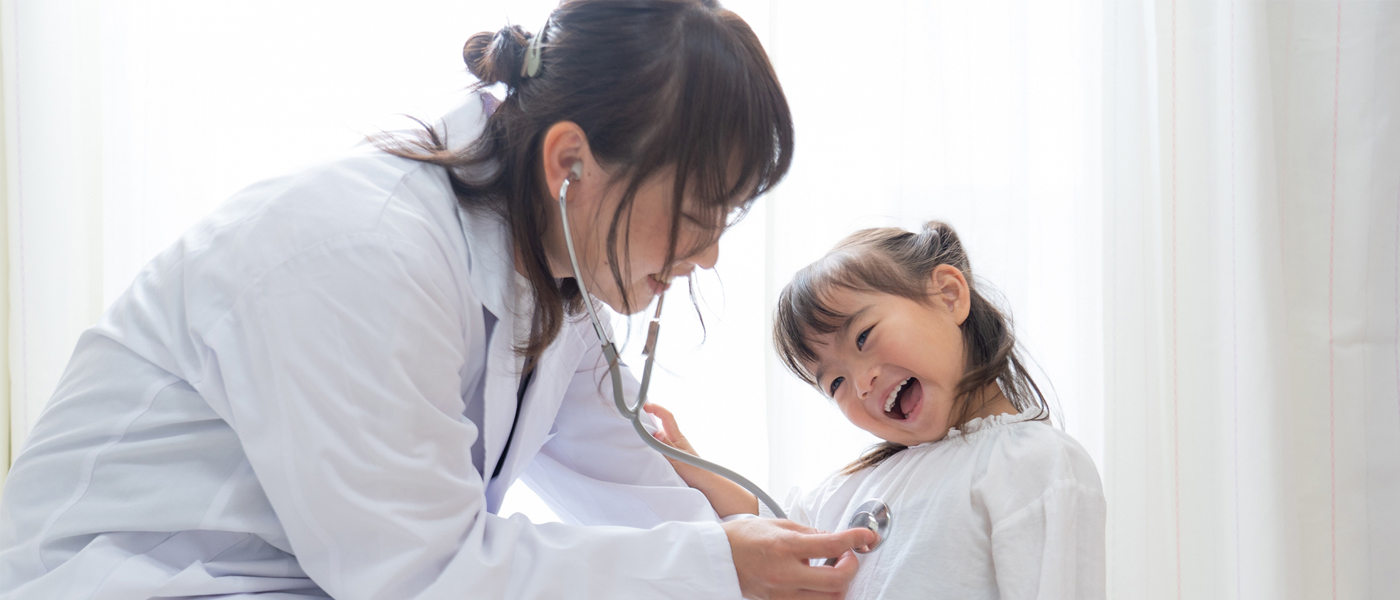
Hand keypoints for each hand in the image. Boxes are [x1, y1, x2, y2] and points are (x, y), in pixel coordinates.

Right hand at [643, 403, 708, 484]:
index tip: (645, 405)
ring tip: (636, 429)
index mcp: (677, 437)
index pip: (667, 417)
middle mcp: (675, 439)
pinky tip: (645, 445)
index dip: (657, 409)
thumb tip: (656, 433)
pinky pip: (659, 444)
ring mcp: (673, 446)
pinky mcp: (671, 454)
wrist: (704, 482)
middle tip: (636, 414)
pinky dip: (651, 441)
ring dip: (649, 429)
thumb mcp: (678, 459)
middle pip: (661, 422)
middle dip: (650, 415)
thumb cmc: (695, 471)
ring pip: (659, 433)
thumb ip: (666, 447)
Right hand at [722, 518, 876, 599]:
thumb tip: (832, 538)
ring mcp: (782, 593)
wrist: (716, 557)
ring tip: (834, 568)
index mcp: (784, 547)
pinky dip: (824, 594)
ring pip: (830, 599)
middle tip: (849, 555)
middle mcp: (785, 574)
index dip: (856, 539)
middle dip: (851, 566)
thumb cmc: (742, 538)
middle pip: (837, 580)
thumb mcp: (777, 524)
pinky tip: (819, 580)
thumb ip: (808, 532)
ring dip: (840, 584)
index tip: (867, 536)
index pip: (831, 545)